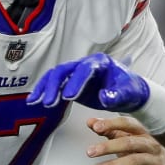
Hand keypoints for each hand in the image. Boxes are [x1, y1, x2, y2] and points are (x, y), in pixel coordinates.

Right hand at [27, 53, 149, 111]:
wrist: (128, 93)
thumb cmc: (130, 90)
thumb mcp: (128, 94)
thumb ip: (117, 96)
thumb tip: (105, 97)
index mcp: (100, 62)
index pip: (85, 69)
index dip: (76, 82)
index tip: (69, 96)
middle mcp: (86, 64)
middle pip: (65, 70)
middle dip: (54, 86)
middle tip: (49, 103)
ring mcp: (77, 73)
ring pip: (55, 76)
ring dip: (45, 88)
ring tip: (35, 102)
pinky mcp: (71, 83)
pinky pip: (54, 85)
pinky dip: (44, 92)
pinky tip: (34, 101)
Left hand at [85, 117, 164, 164]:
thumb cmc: (142, 150)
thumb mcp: (127, 138)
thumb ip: (109, 130)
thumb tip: (90, 122)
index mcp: (143, 131)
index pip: (128, 123)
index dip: (112, 124)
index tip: (96, 127)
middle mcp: (151, 143)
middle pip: (129, 142)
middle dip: (108, 147)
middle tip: (90, 152)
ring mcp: (156, 159)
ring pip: (135, 160)